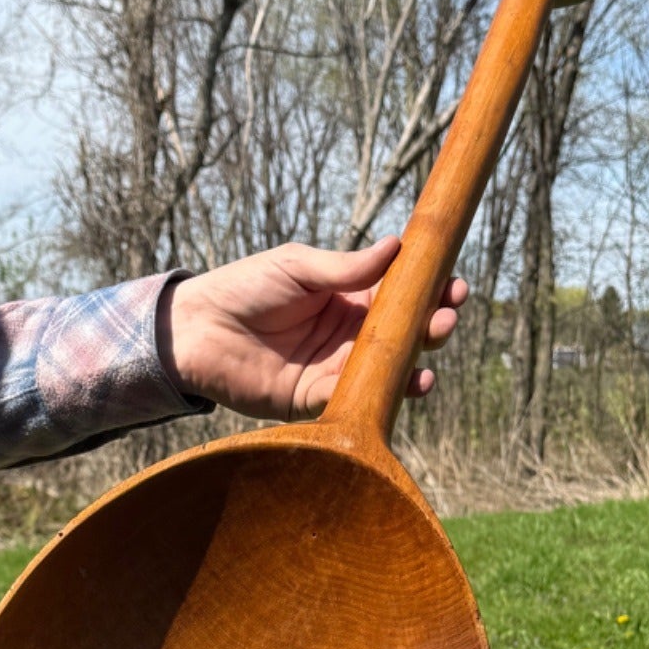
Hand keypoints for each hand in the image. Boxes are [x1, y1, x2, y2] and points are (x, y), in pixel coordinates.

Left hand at [161, 237, 464, 420]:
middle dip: (431, 324)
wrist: (195, 330)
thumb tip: (398, 247)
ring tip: (434, 344)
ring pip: (388, 368)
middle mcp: (348, 335)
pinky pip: (359, 398)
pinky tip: (412, 380)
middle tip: (447, 315)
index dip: (428, 291)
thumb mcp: (298, 267)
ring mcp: (335, 368)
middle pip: (402, 334)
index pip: (398, 296)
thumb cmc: (244, 288)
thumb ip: (346, 267)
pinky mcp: (317, 400)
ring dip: (418, 359)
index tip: (453, 284)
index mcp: (346, 298)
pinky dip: (388, 392)